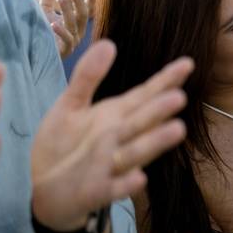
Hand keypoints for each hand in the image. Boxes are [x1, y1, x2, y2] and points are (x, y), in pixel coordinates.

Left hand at [30, 40, 192, 230]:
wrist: (44, 190)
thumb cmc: (64, 145)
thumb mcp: (71, 106)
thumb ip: (89, 76)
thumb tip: (110, 42)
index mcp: (116, 116)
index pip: (145, 95)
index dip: (166, 80)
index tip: (187, 63)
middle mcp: (120, 139)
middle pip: (143, 121)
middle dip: (160, 110)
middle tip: (180, 97)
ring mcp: (111, 165)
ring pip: (136, 152)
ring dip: (156, 142)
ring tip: (178, 129)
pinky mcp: (98, 191)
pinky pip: (115, 188)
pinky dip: (127, 184)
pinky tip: (139, 178)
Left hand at [41, 0, 95, 58]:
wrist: (37, 53)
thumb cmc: (43, 31)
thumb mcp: (45, 10)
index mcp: (76, 21)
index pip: (87, 8)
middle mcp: (78, 30)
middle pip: (82, 14)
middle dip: (78, 1)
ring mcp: (73, 40)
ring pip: (74, 24)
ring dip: (68, 10)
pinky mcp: (65, 50)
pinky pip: (66, 39)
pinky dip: (60, 31)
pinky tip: (53, 23)